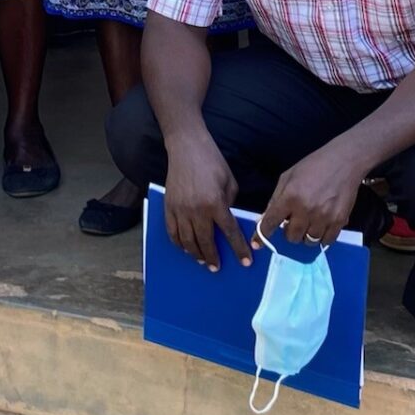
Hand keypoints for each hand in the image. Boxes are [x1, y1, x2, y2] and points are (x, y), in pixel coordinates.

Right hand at [163, 132, 249, 270]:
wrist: (186, 147)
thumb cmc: (212, 161)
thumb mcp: (229, 182)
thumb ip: (229, 204)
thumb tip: (226, 221)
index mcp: (215, 203)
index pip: (229, 233)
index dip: (238, 249)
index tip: (245, 262)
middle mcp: (196, 210)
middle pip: (205, 241)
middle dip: (212, 257)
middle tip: (217, 267)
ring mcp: (180, 209)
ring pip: (187, 241)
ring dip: (195, 253)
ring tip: (202, 260)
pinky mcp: (168, 206)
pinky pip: (172, 232)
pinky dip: (178, 243)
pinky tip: (185, 248)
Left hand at [255, 141, 362, 248]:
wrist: (344, 161)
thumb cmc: (313, 166)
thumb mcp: (288, 177)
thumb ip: (275, 199)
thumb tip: (263, 220)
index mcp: (290, 196)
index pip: (271, 222)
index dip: (262, 235)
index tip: (258, 243)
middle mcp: (305, 209)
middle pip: (292, 236)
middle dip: (290, 232)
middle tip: (295, 222)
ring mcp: (323, 217)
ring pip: (309, 241)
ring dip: (306, 235)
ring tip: (309, 223)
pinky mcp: (339, 221)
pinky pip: (326, 241)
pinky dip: (322, 237)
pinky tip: (322, 226)